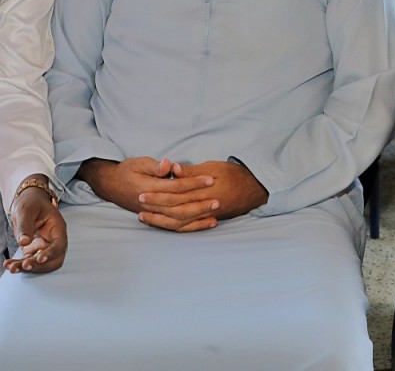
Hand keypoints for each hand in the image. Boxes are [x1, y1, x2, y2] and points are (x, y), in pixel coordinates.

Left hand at [4, 178, 66, 273]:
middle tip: (24, 265)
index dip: (51, 254)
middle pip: (53, 260)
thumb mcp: (26, 210)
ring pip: (40, 264)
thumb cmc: (31, 202)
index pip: (59, 245)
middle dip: (39, 266)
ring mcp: (44, 247)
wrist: (27, 201)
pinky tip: (9, 265)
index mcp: (57, 228)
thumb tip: (24, 243)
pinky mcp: (34, 250)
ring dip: (27, 268)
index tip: (39, 258)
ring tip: (11, 267)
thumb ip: (25, 226)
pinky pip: (29, 262)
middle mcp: (53, 240)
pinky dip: (19, 265)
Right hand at [79, 157, 216, 230]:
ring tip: (215, 215)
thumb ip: (154, 166)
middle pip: (179, 207)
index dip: (193, 183)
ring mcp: (154, 213)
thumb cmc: (128, 171)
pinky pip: (175, 226)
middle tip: (217, 200)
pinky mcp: (157, 218)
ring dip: (197, 218)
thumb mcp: (139, 163)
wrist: (112, 185)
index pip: (176, 187)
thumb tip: (168, 165)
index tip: (209, 179)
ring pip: (178, 220)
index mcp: (149, 188)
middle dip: (199, 204)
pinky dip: (191, 226)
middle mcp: (152, 205)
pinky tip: (205, 223)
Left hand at [136, 161, 268, 231]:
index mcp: (204, 192)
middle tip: (139, 205)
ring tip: (144, 217)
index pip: (176, 195)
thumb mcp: (214, 167)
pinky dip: (173, 227)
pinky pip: (188, 227)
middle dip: (155, 208)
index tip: (143, 193)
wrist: (254, 189)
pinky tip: (162, 224)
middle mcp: (204, 207)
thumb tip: (173, 169)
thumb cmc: (234, 174)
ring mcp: (206, 216)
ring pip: (179, 222)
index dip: (158, 195)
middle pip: (174, 210)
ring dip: (160, 220)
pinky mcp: (208, 220)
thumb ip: (193, 171)